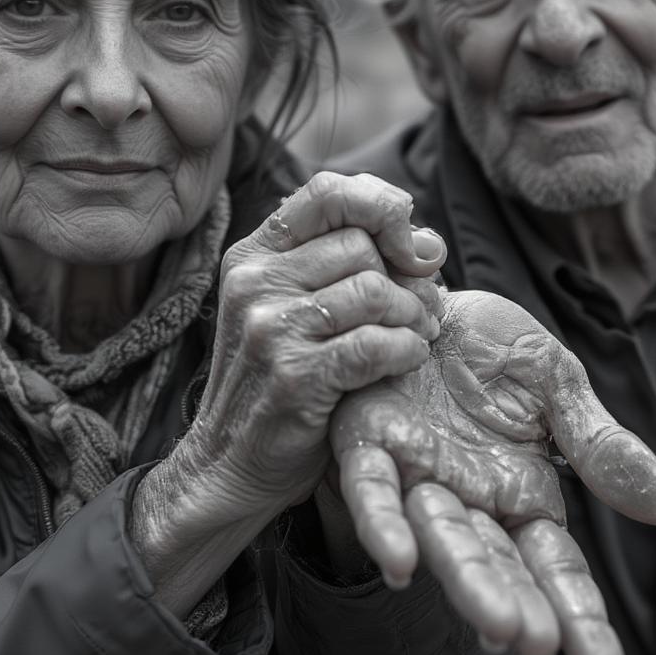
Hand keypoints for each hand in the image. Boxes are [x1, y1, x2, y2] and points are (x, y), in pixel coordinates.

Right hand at [185, 172, 445, 523]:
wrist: (228, 462)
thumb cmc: (275, 379)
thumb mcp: (289, 307)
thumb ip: (345, 265)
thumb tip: (428, 242)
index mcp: (253, 255)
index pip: (328, 192)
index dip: (382, 206)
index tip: (410, 242)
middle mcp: (255, 282)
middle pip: (361, 244)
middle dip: (406, 276)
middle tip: (421, 306)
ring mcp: (270, 328)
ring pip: (373, 290)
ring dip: (412, 315)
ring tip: (415, 334)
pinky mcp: (294, 376)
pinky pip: (376, 344)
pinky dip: (406, 350)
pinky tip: (406, 359)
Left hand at [330, 289, 655, 654]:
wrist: (430, 297)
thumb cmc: (494, 347)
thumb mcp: (558, 385)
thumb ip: (598, 445)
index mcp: (520, 492)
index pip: (554, 568)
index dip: (577, 622)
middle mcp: (468, 496)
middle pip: (495, 563)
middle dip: (514, 606)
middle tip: (533, 647)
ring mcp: (417, 472)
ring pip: (440, 536)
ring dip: (463, 578)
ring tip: (493, 624)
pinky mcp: (370, 439)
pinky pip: (372, 487)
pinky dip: (383, 522)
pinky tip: (398, 562)